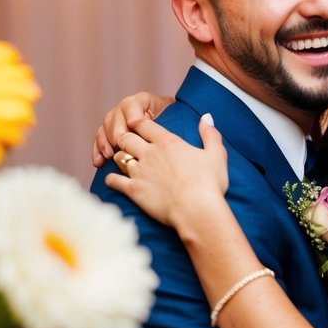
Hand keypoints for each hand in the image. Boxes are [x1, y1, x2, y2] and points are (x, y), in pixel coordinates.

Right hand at [92, 92, 173, 167]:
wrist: (173, 128)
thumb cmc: (177, 124)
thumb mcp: (177, 117)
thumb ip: (173, 118)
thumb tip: (172, 129)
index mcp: (143, 101)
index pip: (131, 105)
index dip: (132, 116)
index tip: (135, 125)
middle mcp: (126, 109)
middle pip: (115, 118)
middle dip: (117, 133)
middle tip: (121, 147)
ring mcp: (116, 120)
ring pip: (105, 129)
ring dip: (105, 143)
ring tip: (110, 156)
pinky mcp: (110, 133)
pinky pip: (100, 140)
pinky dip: (98, 151)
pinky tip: (99, 162)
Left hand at [105, 114, 227, 228]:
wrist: (198, 210)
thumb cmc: (209, 184)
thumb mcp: (216, 155)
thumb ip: (210, 134)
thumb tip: (206, 117)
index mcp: (168, 142)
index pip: (143, 124)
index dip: (139, 123)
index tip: (140, 126)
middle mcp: (150, 153)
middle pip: (126, 137)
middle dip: (125, 139)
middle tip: (129, 144)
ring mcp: (139, 171)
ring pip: (118, 157)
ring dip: (119, 157)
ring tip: (124, 162)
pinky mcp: (133, 190)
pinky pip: (113, 180)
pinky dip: (111, 179)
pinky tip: (114, 180)